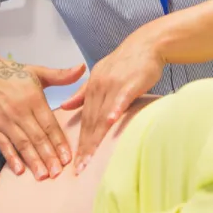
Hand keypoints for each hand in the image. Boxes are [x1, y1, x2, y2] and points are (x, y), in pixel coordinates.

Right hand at [0, 54, 85, 179]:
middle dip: (48, 156)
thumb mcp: (38, 72)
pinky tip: (19, 170)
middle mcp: (19, 111)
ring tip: (43, 176)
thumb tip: (82, 68)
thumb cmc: (13, 74)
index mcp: (33, 98)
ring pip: (22, 143)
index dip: (59, 142)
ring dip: (33, 161)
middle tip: (58, 173)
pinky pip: (3, 145)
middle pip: (37, 137)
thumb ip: (61, 75)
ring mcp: (5, 120)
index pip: (49, 124)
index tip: (68, 157)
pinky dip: (11, 158)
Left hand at [60, 32, 164, 173]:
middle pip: (90, 121)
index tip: (75, 162)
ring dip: (95, 137)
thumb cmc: (126, 62)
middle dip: (85, 147)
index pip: (84, 119)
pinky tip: (110, 122)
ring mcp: (114, 85)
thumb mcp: (100, 74)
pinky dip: (115, 110)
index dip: (79, 141)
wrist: (146, 44)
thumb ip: (83, 92)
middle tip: (79, 168)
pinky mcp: (129, 83)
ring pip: (102, 115)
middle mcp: (99, 86)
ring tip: (90, 157)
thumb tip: (65, 106)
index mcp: (92, 86)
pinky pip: (121, 99)